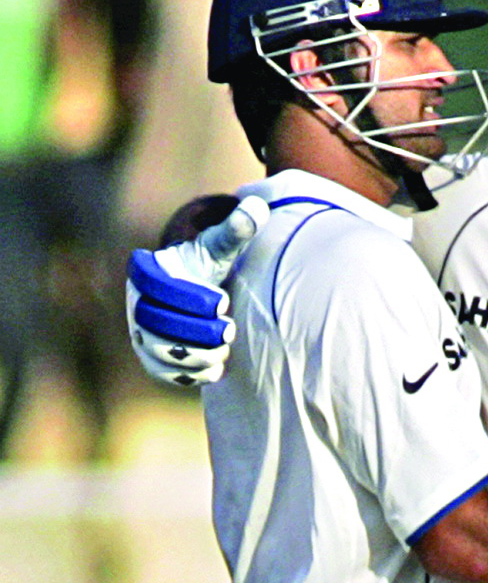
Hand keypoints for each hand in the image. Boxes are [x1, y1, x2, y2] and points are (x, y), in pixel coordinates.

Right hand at [126, 195, 268, 385]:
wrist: (199, 301)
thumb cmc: (207, 270)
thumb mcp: (220, 248)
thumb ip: (236, 230)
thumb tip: (257, 208)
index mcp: (145, 271)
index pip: (156, 286)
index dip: (190, 297)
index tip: (221, 301)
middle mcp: (134, 302)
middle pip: (157, 322)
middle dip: (198, 329)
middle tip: (229, 327)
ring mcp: (139, 333)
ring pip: (161, 350)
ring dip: (199, 352)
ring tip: (224, 344)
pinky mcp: (152, 361)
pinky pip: (165, 374)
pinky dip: (194, 373)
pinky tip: (218, 365)